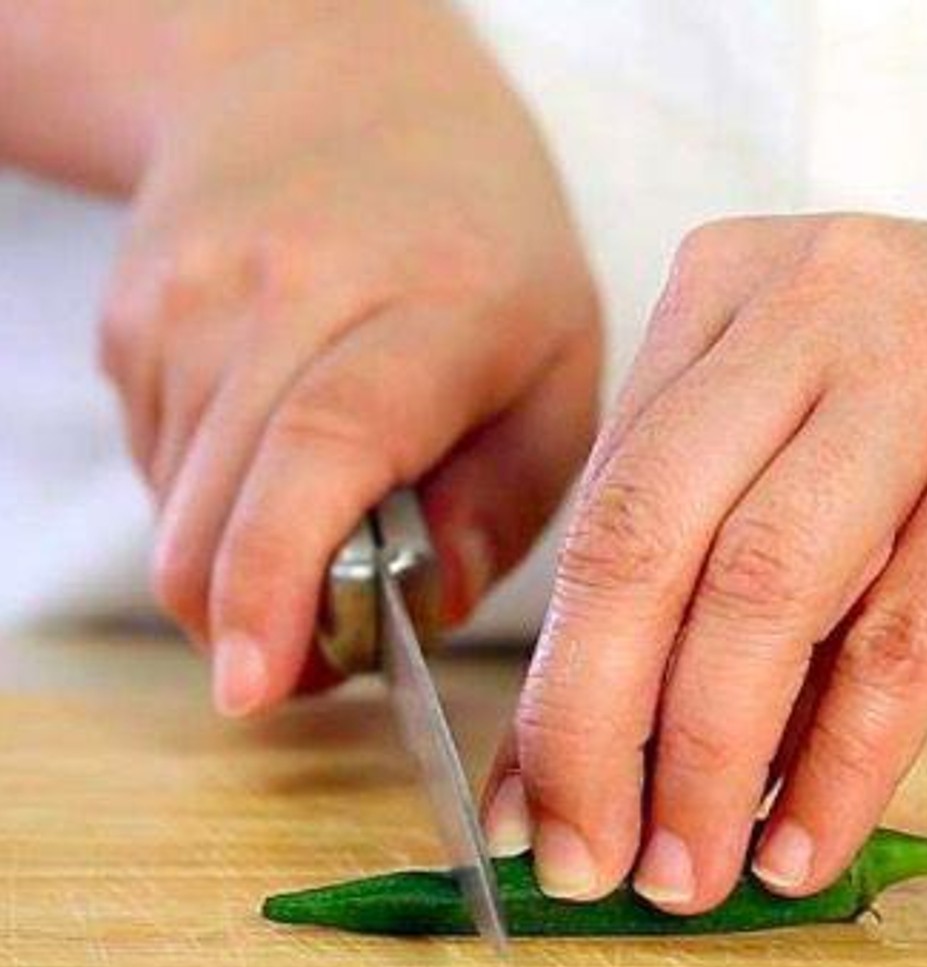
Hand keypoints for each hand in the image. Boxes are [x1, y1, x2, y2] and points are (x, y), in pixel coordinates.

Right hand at [98, 4, 599, 711]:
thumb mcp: (558, 361)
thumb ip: (510, 499)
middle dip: (250, 623)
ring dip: (239, 562)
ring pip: (176, 508)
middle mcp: (293, 285)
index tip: (257, 682)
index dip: (280, 576)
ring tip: (323, 513)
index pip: (329, 443)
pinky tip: (274, 441)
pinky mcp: (132, 312)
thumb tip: (424, 612)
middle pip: (219, 507)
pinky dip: (213, 499)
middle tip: (316, 653)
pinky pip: (156, 466)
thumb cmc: (482, 246)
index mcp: (435, 300)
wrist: (331, 89)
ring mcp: (191, 293)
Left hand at [488, 208, 926, 912]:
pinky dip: (841, 764)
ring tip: (686, 874)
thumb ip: (717, 570)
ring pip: (768, 589)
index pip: (604, 501)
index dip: (551, 672)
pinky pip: (908, 640)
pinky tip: (803, 845)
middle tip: (578, 858)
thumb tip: (600, 760)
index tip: (528, 805)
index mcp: (732, 285)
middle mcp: (818, 298)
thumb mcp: (831, 452)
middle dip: (593, 722)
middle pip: (652, 536)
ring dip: (709, 759)